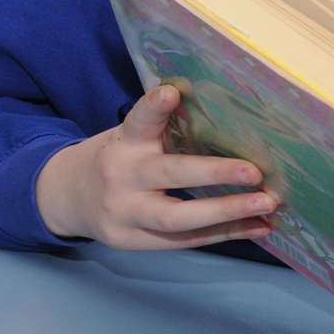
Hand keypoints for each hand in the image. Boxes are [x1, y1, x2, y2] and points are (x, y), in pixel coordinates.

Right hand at [34, 84, 275, 248]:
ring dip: (227, 212)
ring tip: (267, 204)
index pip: (138, 121)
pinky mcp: (132, 241)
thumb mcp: (130, 137)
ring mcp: (125, 213)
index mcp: (125, 142)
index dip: (154, 107)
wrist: (66, 197)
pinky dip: (225, 233)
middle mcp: (122, 177)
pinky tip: (259, 226)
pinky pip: (184, 241)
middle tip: (254, 172)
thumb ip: (165, 129)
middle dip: (213, 173)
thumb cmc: (118, 159)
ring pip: (178, 218)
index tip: (173, 92)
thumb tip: (233, 118)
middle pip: (169, 175)